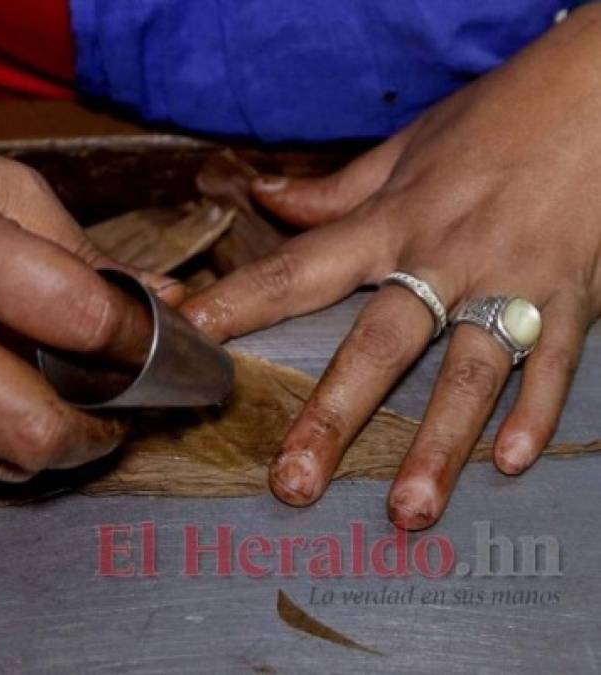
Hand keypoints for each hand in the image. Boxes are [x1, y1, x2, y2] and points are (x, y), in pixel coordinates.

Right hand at [0, 105, 179, 479]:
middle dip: (98, 435)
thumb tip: (164, 303)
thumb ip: (83, 248)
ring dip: (50, 443)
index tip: (159, 346)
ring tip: (61, 401)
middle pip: (35, 433)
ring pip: (1, 464)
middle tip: (117, 412)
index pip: (81, 320)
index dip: (140, 340)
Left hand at [182, 6, 600, 528]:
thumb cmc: (498, 115)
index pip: (295, 272)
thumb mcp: (406, 146)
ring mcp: (512, 282)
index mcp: (391, 221)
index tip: (184, 346)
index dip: (234, 309)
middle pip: (378, 346)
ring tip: (408, 511)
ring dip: (438, 445)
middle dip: (333, 417)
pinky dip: (536, 413)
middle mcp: (443, 259)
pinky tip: (512, 465)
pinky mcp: (575, 298)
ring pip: (468, 373)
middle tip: (294, 484)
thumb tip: (266, 198)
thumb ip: (334, 190)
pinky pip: (552, 365)